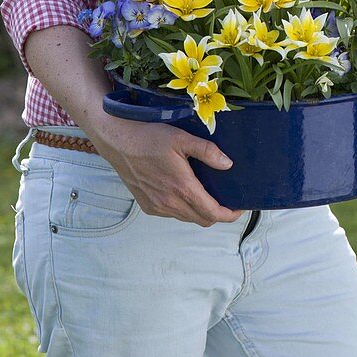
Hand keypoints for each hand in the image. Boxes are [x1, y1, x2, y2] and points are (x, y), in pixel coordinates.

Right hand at [85, 113, 243, 226]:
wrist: (118, 141)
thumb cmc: (149, 137)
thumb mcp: (182, 138)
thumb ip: (207, 151)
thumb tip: (228, 164)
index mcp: (182, 188)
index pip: (212, 213)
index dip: (229, 214)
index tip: (239, 208)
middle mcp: (170, 203)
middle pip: (202, 220)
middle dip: (217, 214)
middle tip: (225, 200)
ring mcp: (157, 207)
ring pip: (187, 218)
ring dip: (199, 212)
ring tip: (205, 194)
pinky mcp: (147, 206)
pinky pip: (171, 214)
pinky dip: (182, 209)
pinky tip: (183, 192)